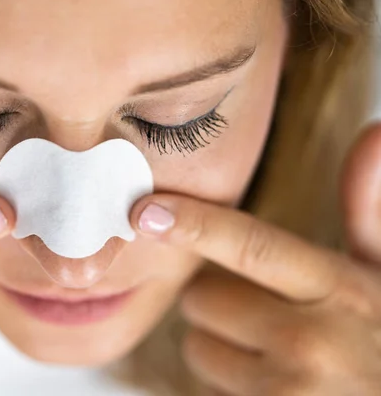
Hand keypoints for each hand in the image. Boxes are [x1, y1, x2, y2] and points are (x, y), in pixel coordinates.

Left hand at [131, 124, 380, 395]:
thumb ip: (370, 213)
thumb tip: (374, 131)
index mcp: (340, 291)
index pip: (253, 246)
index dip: (195, 224)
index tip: (145, 211)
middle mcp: (310, 343)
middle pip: (202, 298)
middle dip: (216, 301)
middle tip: (259, 313)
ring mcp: (283, 394)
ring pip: (197, 348)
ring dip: (218, 349)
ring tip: (272, 359)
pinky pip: (202, 391)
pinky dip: (224, 388)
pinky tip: (268, 390)